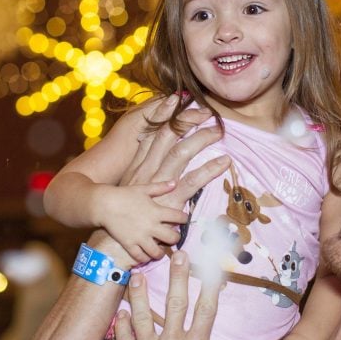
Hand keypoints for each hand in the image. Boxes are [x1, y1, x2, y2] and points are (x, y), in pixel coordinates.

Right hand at [96, 183, 187, 262]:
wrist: (104, 204)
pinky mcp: (129, 244)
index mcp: (156, 211)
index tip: (183, 220)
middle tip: (173, 238)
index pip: (179, 217)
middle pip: (172, 238)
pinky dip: (145, 258)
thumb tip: (175, 182)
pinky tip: (146, 255)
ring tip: (160, 250)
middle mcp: (151, 226)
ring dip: (161, 252)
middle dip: (176, 239)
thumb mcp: (143, 189)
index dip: (184, 219)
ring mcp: (140, 237)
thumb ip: (160, 187)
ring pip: (157, 252)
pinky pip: (140, 257)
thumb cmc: (124, 195)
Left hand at [114, 251, 246, 339]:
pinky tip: (120, 311)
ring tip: (137, 274)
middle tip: (177, 255)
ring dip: (140, 294)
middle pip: (175, 303)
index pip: (206, 311)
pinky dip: (121, 324)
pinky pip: (123, 339)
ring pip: (143, 315)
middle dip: (177, 276)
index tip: (212, 268)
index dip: (210, 287)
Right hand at [120, 96, 228, 211]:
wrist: (116, 239)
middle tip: (207, 112)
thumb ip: (146, 172)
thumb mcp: (134, 189)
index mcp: (139, 165)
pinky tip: (223, 162)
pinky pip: (192, 182)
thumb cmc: (129, 215)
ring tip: (219, 131)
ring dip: (201, 140)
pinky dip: (209, 170)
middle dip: (187, 120)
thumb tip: (158, 158)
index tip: (178, 100)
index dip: (164, 115)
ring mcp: (158, 184)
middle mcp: (148, 171)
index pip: (152, 133)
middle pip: (168, 136)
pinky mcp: (170, 200)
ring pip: (181, 153)